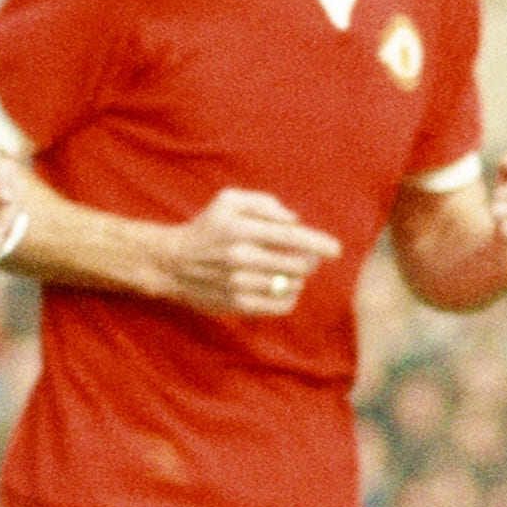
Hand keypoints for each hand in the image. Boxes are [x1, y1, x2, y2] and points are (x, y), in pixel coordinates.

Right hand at [165, 188, 343, 318]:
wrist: (170, 262)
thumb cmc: (206, 227)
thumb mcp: (228, 200)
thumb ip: (264, 203)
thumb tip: (294, 220)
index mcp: (242, 229)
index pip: (293, 237)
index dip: (320, 243)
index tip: (336, 249)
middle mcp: (241, 257)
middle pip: (297, 264)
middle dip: (309, 260)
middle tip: (304, 258)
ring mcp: (239, 284)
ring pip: (291, 285)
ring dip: (297, 278)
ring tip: (287, 271)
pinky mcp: (237, 305)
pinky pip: (279, 306)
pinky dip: (289, 298)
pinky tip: (281, 288)